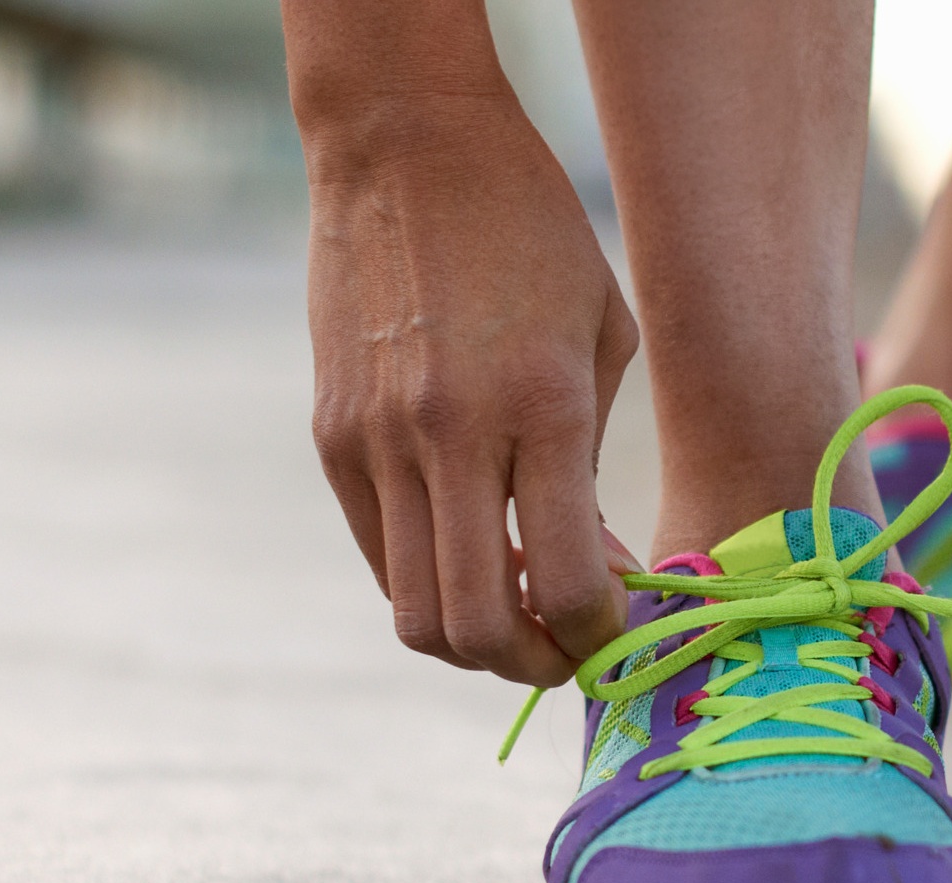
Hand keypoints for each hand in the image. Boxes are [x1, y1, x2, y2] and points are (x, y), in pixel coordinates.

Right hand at [304, 100, 642, 684]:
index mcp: (541, 405)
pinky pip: (378, 556)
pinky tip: (469, 554)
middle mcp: (452, 434)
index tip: (620, 626)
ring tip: (520, 614)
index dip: (599, 636)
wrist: (404, 146)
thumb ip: (592, 464)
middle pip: (478, 629)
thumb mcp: (601, 334)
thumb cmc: (533, 231)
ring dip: (476, 642)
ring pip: (413, 615)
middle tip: (570, 650)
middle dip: (536, 666)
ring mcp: (378, 442)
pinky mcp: (332, 439)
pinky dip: (427, 583)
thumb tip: (587, 572)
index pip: (563, 584)